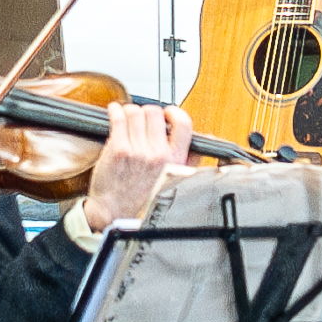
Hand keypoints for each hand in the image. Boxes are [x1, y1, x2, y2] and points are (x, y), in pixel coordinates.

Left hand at [81, 103, 192, 234]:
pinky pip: (118, 117)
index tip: (168, 113)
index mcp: (175, 160)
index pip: (183, 124)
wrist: (115, 211)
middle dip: (148, 112)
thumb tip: (206, 140)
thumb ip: (191, 159)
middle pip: (155, 112)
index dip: (174, 113)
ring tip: (128, 118)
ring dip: (130, 112)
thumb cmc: (141, 198)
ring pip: (135, 112)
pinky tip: (115, 113)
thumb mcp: (176, 180)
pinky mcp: (118, 148)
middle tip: (143, 119)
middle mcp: (158, 154)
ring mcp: (138, 150)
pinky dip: (115, 111)